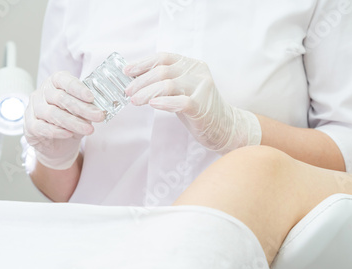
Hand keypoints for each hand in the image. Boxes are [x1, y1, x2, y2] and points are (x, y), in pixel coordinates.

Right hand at [24, 71, 104, 169]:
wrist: (58, 143)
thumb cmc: (71, 121)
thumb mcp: (82, 112)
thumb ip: (87, 107)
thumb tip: (99, 110)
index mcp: (55, 83)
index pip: (64, 80)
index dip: (77, 88)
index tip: (91, 97)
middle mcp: (42, 93)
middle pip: (60, 98)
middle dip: (82, 108)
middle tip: (98, 116)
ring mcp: (33, 108)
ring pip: (52, 114)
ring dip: (73, 122)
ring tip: (89, 130)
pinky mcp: (30, 125)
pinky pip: (42, 127)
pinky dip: (57, 131)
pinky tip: (69, 134)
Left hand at [124, 53, 260, 153]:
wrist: (225, 128)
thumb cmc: (199, 109)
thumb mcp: (182, 90)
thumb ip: (165, 82)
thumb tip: (135, 79)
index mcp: (192, 65)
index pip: (163, 57)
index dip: (143, 63)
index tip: (127, 71)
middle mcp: (198, 73)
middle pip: (162, 71)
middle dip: (140, 82)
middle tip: (128, 92)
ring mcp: (202, 89)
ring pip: (168, 85)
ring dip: (147, 93)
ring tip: (135, 101)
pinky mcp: (202, 106)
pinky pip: (179, 102)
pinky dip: (163, 103)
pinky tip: (152, 105)